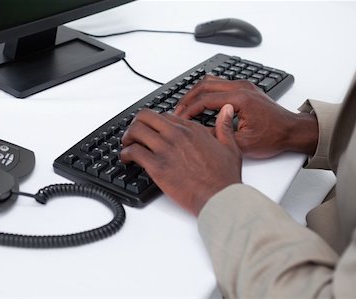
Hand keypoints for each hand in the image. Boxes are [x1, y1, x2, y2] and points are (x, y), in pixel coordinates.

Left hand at [120, 106, 241, 215]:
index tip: (151, 131)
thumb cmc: (224, 178)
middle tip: (134, 135)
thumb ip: (224, 126)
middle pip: (145, 117)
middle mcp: (177, 135)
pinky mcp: (157, 166)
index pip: (164, 116)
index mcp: (192, 129)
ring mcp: (166, 149)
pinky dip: (125, 154)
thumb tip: (226, 110)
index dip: (154, 123)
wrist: (219, 197)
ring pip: (136, 131)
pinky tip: (127, 159)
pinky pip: (133, 152)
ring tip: (127, 146)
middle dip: (136, 124)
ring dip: (127, 137)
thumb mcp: (230, 147)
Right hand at [175, 76, 318, 157]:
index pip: (205, 100)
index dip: (188, 110)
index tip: (179, 120)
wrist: (292, 131)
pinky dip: (206, 90)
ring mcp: (243, 85)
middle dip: (187, 98)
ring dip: (196, 92)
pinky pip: (220, 82)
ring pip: (211, 81)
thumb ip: (218, 135)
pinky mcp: (245, 88)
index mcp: (240, 99)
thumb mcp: (243, 144)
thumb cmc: (273, 137)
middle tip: (177, 112)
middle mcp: (241, 87)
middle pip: (204, 85)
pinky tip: (201, 101)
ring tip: (185, 107)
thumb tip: (198, 132)